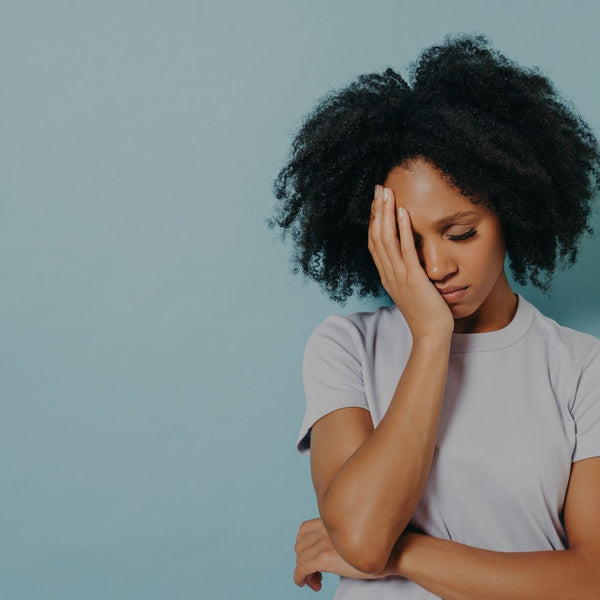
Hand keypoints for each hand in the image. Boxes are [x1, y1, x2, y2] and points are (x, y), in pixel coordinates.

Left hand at [293, 518, 389, 590]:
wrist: (394, 551)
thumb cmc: (381, 546)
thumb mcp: (358, 535)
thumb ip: (343, 538)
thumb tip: (337, 552)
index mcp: (332, 521)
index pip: (304, 529)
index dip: (304, 545)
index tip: (313, 557)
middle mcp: (325, 529)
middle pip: (300, 546)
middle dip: (304, 560)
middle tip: (317, 574)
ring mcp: (324, 543)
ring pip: (300, 558)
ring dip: (305, 572)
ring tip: (318, 581)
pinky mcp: (325, 558)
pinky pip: (301, 569)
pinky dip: (300, 579)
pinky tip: (312, 585)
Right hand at [368, 185, 453, 339]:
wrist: (431, 334)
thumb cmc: (426, 313)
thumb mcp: (411, 289)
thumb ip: (407, 273)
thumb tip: (410, 259)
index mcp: (387, 275)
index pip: (374, 242)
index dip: (373, 220)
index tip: (376, 202)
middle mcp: (388, 273)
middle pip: (376, 236)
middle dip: (376, 211)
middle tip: (378, 188)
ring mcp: (399, 276)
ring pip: (386, 239)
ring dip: (385, 214)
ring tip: (387, 193)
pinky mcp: (413, 278)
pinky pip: (405, 250)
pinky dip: (402, 230)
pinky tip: (403, 212)